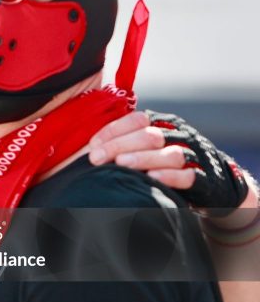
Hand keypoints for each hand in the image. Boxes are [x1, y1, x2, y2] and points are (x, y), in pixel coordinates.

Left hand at [88, 110, 249, 214]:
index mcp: (162, 124)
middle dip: (119, 145)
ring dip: (143, 158)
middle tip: (96, 158)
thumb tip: (88, 151)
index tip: (92, 146)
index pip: (136, 119)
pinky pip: (188, 175)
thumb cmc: (165, 164)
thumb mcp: (147, 149)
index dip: (113, 131)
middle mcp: (178, 136)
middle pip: (149, 134)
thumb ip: (125, 145)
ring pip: (170, 153)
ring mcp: (193, 155)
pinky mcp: (204, 177)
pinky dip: (169, 177)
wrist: (213, 182)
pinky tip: (150, 179)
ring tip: (121, 165)